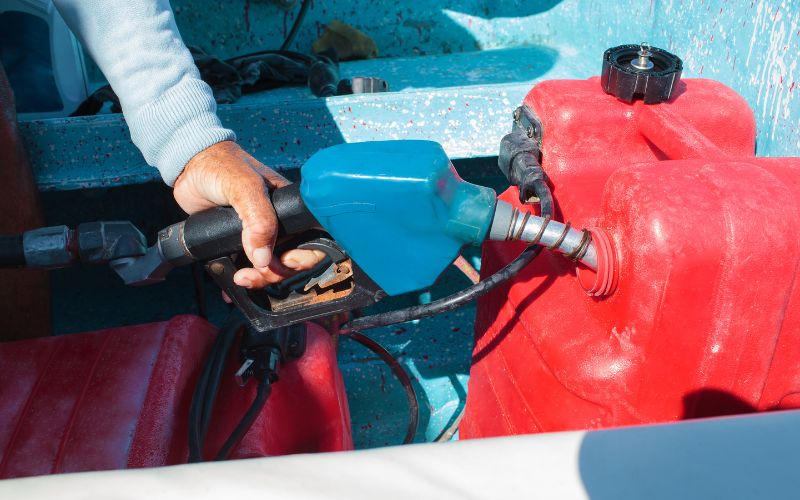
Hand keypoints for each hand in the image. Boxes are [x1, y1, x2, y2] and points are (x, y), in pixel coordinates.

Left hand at [173, 141, 324, 287]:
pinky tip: (233, 283)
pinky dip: (245, 278)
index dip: (301, 258)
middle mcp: (279, 222)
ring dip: (259, 279)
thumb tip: (264, 258)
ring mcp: (259, 233)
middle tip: (253, 273)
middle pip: (291, 260)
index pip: (312, 239)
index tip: (280, 262)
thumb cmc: (221, 165)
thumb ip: (258, 219)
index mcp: (289, 207)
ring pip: (270, 267)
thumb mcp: (244, 186)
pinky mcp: (239, 241)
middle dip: (275, 273)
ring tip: (240, 277)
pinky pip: (248, 265)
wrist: (188, 165)